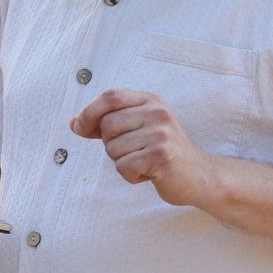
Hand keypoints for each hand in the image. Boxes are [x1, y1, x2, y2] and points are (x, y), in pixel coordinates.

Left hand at [70, 89, 213, 206]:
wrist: (199, 175)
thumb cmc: (162, 151)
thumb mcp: (138, 128)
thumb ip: (107, 123)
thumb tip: (74, 123)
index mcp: (150, 100)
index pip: (111, 96)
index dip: (89, 111)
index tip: (80, 128)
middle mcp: (157, 112)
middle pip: (108, 124)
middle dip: (110, 144)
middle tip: (131, 152)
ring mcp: (160, 133)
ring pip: (113, 149)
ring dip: (122, 162)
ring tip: (143, 162)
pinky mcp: (161, 155)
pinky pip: (124, 167)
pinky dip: (130, 176)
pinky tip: (148, 173)